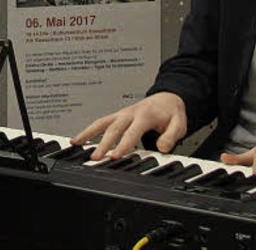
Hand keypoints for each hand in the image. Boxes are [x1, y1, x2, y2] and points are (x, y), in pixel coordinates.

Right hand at [72, 92, 186, 159]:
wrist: (167, 98)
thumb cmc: (170, 112)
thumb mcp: (179, 124)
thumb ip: (171, 136)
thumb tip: (162, 148)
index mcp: (145, 115)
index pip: (132, 132)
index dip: (123, 145)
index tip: (115, 156)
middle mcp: (130, 113)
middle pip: (113, 129)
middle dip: (102, 144)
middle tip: (95, 158)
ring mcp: (121, 114)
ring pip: (102, 123)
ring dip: (88, 134)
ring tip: (76, 145)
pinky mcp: (117, 116)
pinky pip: (100, 123)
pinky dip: (88, 131)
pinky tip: (78, 140)